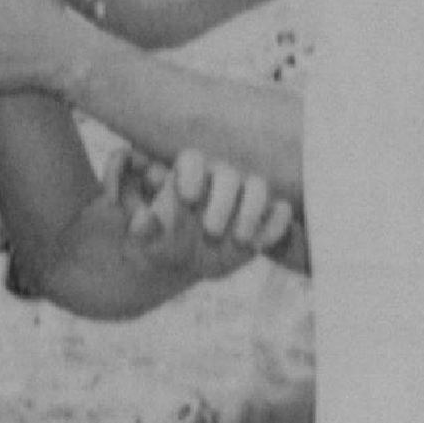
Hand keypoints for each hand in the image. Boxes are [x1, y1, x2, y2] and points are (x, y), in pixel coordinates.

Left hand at [119, 147, 292, 281]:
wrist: (195, 264)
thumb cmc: (167, 246)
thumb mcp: (150, 244)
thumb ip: (143, 232)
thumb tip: (141, 220)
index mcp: (187, 177)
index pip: (192, 159)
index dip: (191, 173)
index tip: (186, 197)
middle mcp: (219, 180)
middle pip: (228, 175)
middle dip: (222, 201)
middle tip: (209, 231)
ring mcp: (246, 196)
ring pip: (258, 187)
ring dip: (251, 211)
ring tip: (239, 239)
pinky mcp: (269, 215)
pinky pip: (282, 210)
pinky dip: (275, 226)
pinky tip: (259, 246)